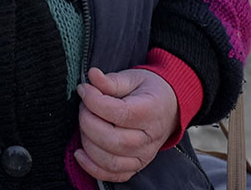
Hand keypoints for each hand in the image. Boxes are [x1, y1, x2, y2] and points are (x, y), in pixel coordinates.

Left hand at [74, 66, 178, 182]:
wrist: (170, 107)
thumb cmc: (149, 91)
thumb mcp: (133, 78)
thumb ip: (111, 80)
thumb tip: (92, 75)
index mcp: (151, 112)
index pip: (118, 113)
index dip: (94, 101)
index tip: (84, 89)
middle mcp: (149, 138)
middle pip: (112, 139)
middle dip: (88, 121)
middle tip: (83, 106)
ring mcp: (143, 156)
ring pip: (109, 160)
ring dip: (87, 142)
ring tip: (85, 123)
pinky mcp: (136, 166)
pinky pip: (112, 175)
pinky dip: (92, 168)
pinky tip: (80, 153)